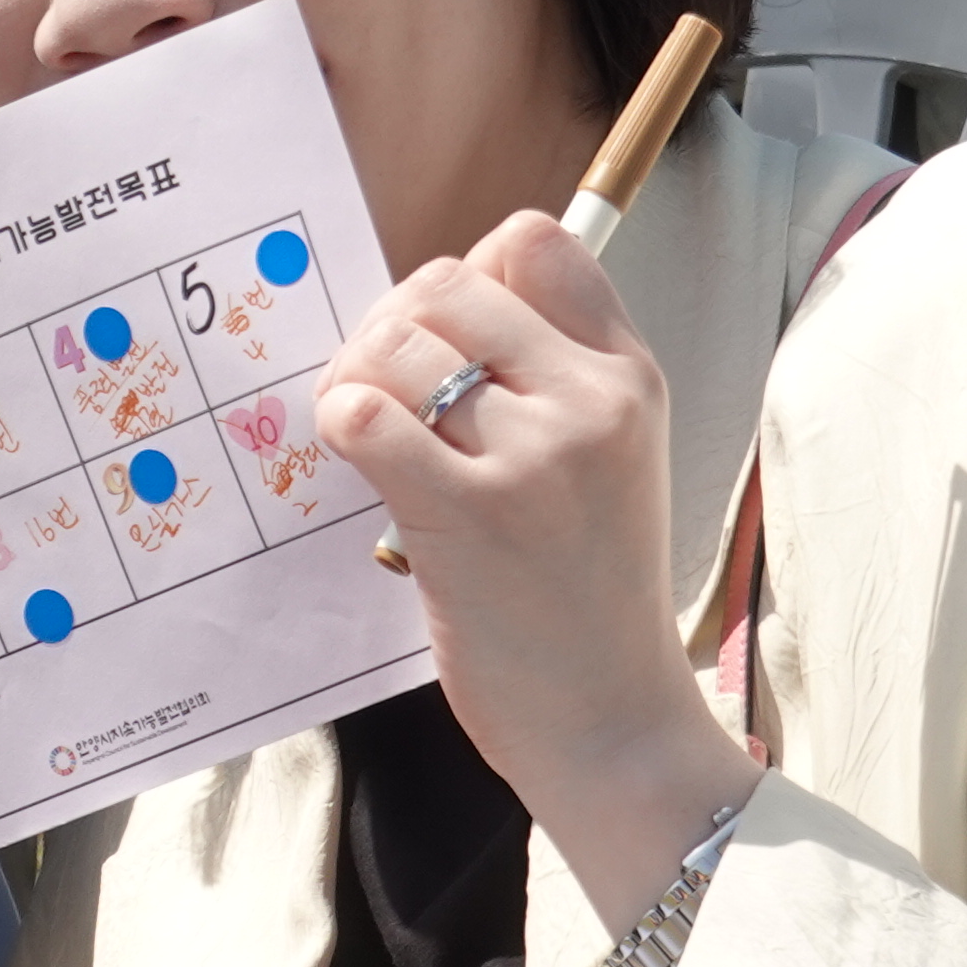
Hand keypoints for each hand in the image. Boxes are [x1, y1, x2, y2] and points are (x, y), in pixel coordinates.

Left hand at [317, 219, 751, 924]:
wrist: (614, 724)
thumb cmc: (586, 599)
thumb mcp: (609, 463)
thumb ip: (546, 380)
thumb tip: (425, 309)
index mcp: (628, 376)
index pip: (534, 242)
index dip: (464, 276)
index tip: (444, 342)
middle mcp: (591, 400)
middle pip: (443, 282)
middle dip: (387, 328)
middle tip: (380, 396)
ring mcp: (534, 454)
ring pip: (394, 344)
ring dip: (353, 379)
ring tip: (367, 438)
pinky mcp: (470, 513)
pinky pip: (364, 415)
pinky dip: (338, 426)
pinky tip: (356, 464)